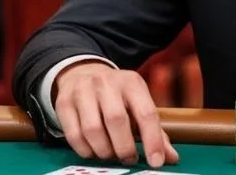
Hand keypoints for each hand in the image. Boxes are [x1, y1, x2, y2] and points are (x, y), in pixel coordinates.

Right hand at [53, 61, 178, 167]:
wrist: (83, 73)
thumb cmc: (117, 95)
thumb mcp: (138, 103)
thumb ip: (155, 131)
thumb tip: (171, 158)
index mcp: (132, 82)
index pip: (146, 113)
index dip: (152, 140)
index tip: (156, 161)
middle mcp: (107, 83)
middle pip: (116, 120)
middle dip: (124, 147)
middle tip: (129, 158)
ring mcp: (83, 91)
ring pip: (92, 129)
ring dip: (104, 151)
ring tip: (110, 154)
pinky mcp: (64, 103)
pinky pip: (74, 135)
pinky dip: (85, 150)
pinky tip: (93, 150)